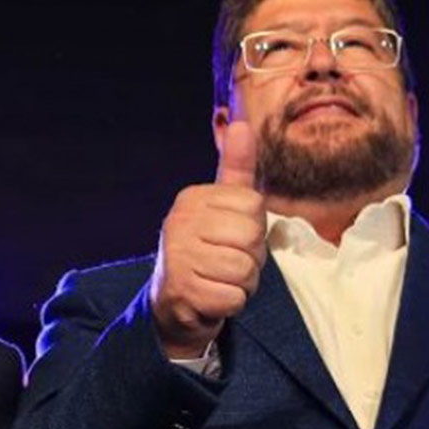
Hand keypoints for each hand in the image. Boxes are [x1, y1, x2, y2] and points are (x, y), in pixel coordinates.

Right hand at [150, 120, 266, 358]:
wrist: (173, 304)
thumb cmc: (207, 252)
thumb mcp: (223, 208)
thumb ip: (236, 169)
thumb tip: (240, 124)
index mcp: (192, 199)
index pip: (255, 207)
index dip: (254, 230)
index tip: (231, 239)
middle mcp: (179, 223)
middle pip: (251, 238)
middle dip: (250, 259)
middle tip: (226, 264)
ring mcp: (178, 257)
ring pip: (244, 270)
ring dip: (241, 284)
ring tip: (219, 281)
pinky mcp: (182, 291)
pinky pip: (234, 297)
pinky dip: (230, 304)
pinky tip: (212, 299)